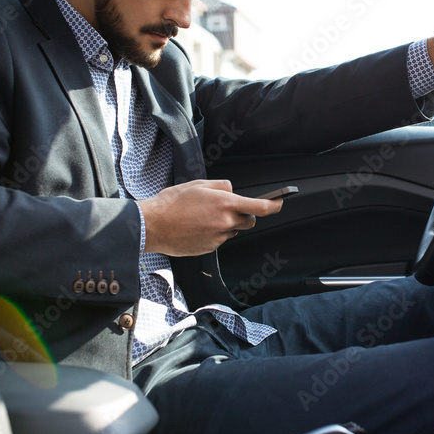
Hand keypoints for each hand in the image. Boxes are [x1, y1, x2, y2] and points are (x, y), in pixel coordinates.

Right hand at [140, 179, 282, 256]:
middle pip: (249, 221)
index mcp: (225, 203)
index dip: (274, 205)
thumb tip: (231, 190)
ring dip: (226, 224)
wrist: (153, 225)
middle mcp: (225, 222)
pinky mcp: (209, 248)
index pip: (259, 207)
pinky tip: (197, 227)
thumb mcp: (198, 184)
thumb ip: (220, 186)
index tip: (280, 203)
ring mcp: (217, 238)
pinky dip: (214, 233)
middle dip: (244, 214)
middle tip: (226, 208)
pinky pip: (219, 240)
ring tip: (203, 217)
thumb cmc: (172, 202)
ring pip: (232, 231)